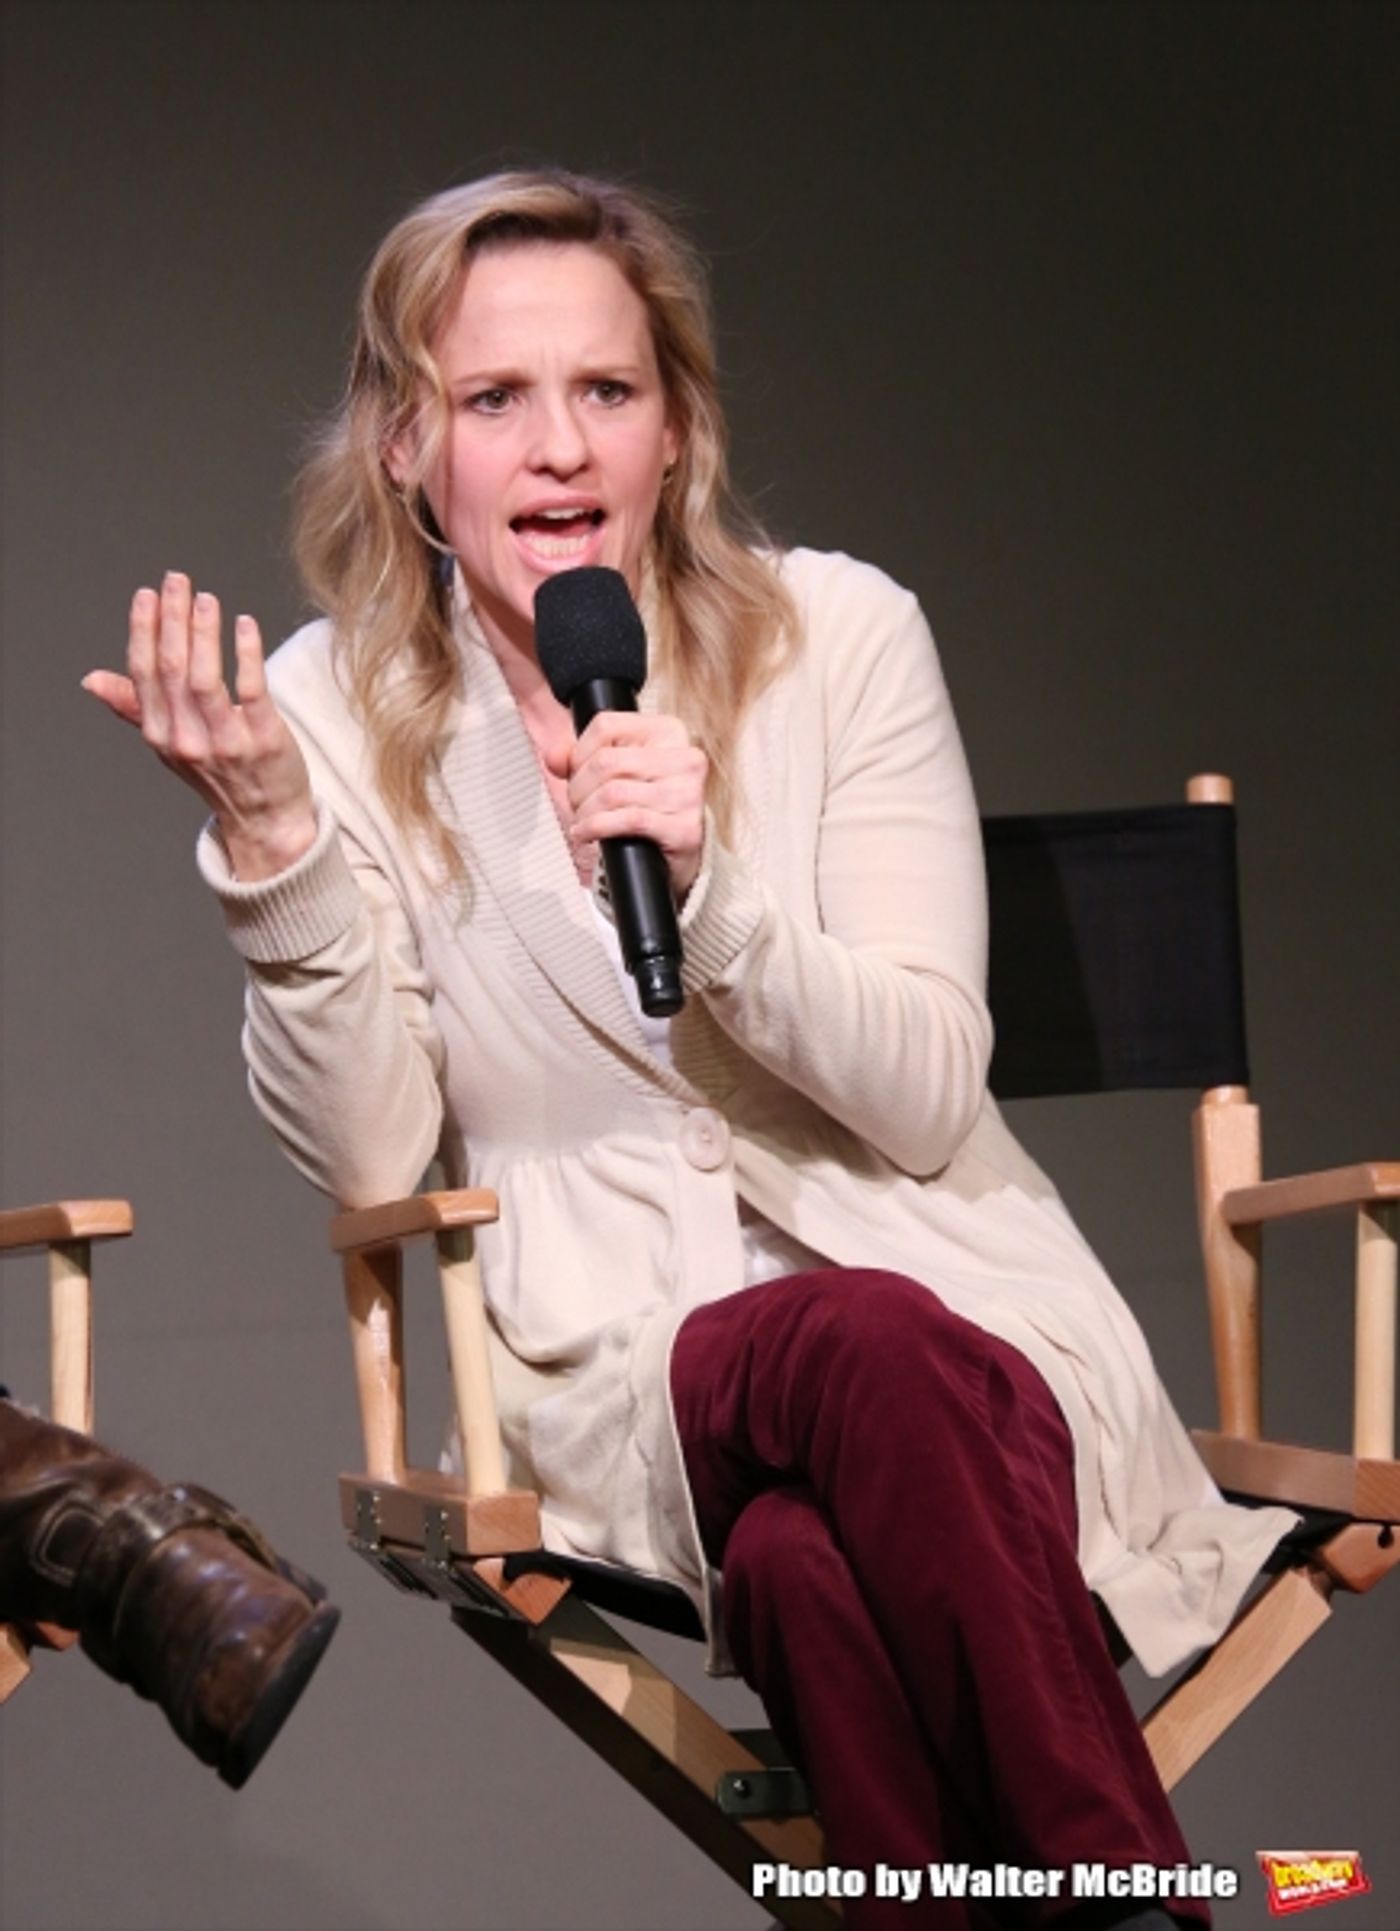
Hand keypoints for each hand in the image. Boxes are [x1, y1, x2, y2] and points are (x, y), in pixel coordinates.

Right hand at [82, 572, 316, 880]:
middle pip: (172, 669)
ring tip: (206, 598)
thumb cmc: (219, 776)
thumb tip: (91, 680)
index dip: (143, 631)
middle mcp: (186, 739)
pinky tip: (245, 624)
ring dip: (203, 633)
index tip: (148, 595)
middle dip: (172, 620)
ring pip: (205, 678)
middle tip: (178, 581)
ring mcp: (226, 741)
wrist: (265, 820)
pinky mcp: (264, 739)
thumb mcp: (170, 745)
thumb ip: (134, 708)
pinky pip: (251, 690)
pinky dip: (246, 654)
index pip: (144, 674)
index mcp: (160, 735)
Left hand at [552, 711, 707, 900]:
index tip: (577, 774)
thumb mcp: (613, 772)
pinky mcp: (684, 828)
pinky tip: (587, 833)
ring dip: (585, 812)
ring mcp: (688, 794)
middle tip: (577, 804)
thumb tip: (554, 757)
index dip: (579, 753)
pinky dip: (596, 828)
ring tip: (583, 821)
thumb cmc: (644, 806)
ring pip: (612, 793)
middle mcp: (685, 758)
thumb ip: (579, 758)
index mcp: (668, 731)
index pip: (606, 726)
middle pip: (606, 762)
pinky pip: (627, 820)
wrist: (671, 854)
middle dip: (579, 788)